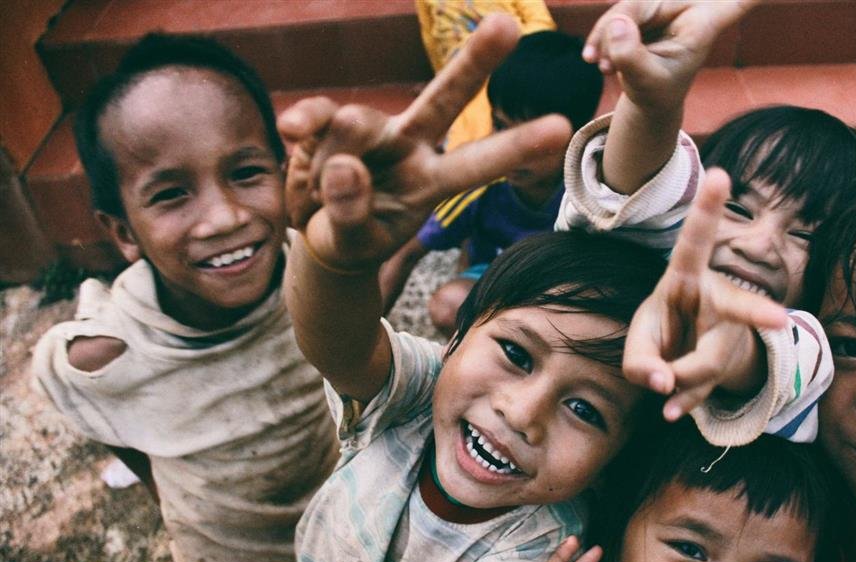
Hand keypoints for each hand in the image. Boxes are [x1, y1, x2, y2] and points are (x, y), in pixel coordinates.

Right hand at [277, 14, 571, 271]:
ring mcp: (373, 131)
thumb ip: (351, 212)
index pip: (478, 162)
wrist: (317, 234)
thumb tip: (346, 164)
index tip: (561, 127)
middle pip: (444, 98)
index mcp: (433, 181)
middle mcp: (411, 146)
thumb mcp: (353, 240)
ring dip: (336, 152)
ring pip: (359, 122)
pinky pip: (319, 116)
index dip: (516, 145)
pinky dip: (306, 123)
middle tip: (507, 25)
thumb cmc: (352, 237)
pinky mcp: (331, 123)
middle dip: (474, 63)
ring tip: (324, 182)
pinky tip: (292, 131)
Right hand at [582, 0, 755, 113]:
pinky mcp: (641, 10)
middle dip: (618, 28)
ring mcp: (661, 7)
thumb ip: (632, 57)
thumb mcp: (647, 84)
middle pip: (643, 2)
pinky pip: (614, 15)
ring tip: (604, 67)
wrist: (648, 98)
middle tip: (604, 65)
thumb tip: (616, 23)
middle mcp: (685, 7)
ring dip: (605, 37)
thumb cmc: (658, 93)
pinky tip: (595, 59)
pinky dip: (601, 37)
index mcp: (703, 23)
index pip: (734, 0)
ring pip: (625, 7)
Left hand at [623, 169, 787, 420]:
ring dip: (678, 380)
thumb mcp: (639, 341)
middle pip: (737, 307)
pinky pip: (706, 388)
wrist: (685, 358)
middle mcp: (716, 299)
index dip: (708, 209)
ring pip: (710, 362)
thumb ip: (638, 362)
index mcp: (686, 277)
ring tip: (661, 386)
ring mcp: (729, 334)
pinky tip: (672, 411)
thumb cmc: (662, 332)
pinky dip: (684, 402)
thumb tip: (663, 386)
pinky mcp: (729, 364)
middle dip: (757, 314)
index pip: (695, 241)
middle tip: (779, 321)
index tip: (720, 174)